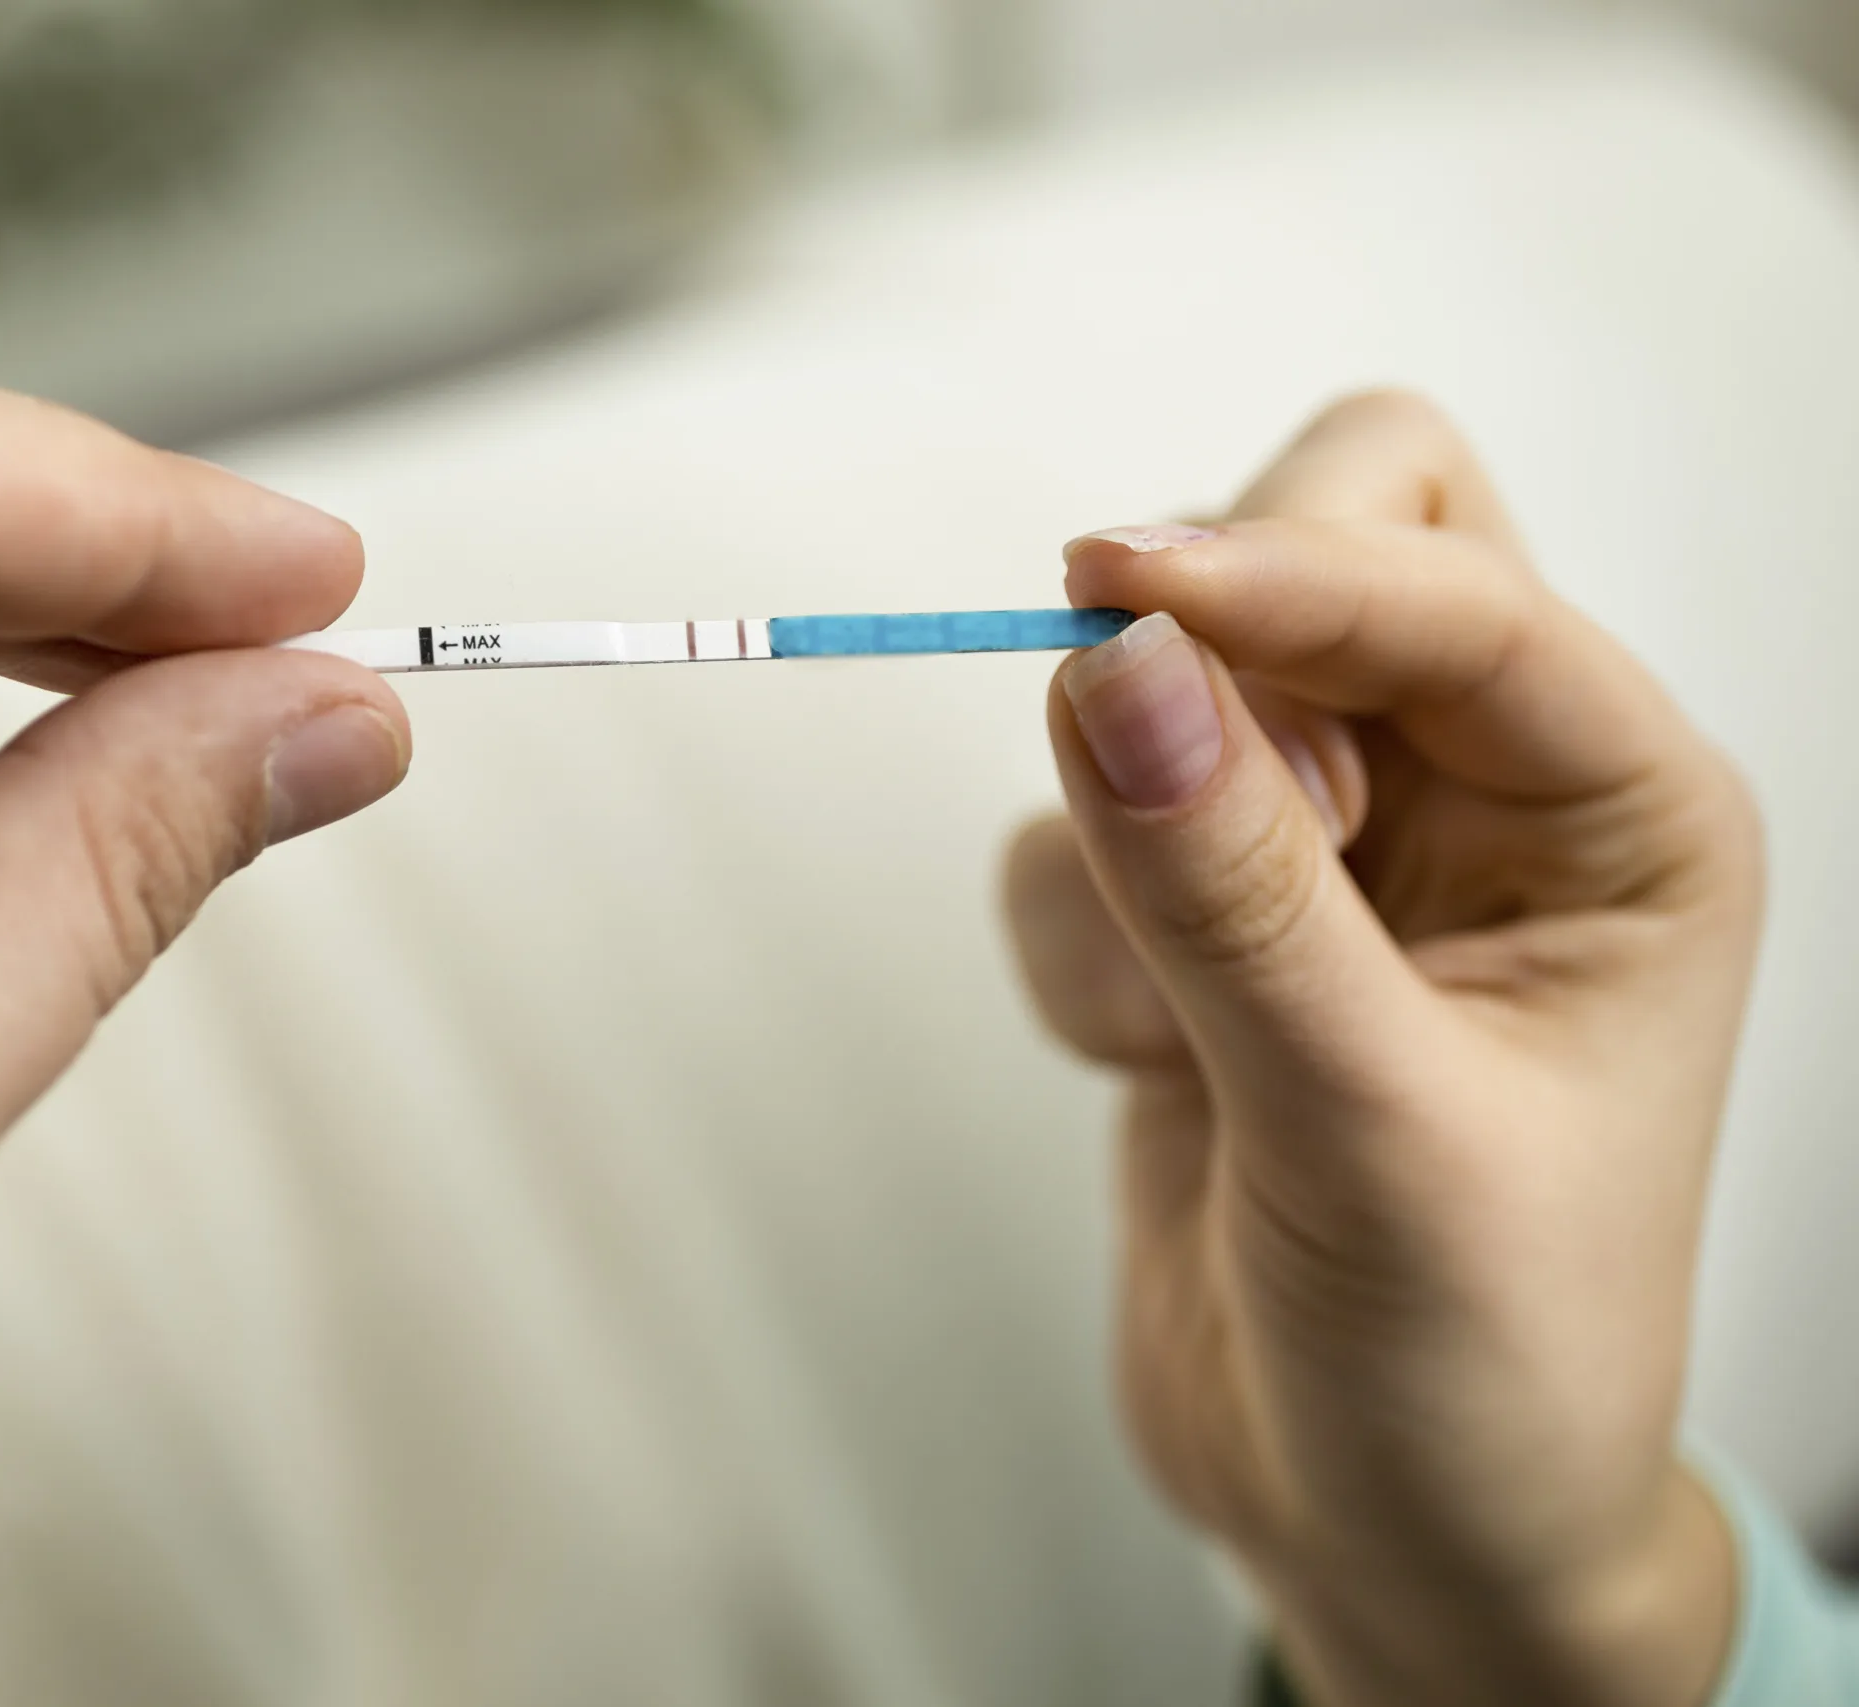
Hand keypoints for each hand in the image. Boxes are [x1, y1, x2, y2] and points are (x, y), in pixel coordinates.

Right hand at [1006, 393, 1761, 1704]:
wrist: (1388, 1528)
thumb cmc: (1475, 1364)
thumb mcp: (1374, 1132)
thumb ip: (1235, 898)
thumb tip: (1106, 667)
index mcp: (1617, 813)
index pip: (1453, 589)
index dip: (1287, 570)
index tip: (1109, 592)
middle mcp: (1483, 796)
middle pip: (1335, 533)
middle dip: (1224, 639)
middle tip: (1187, 808)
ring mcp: (1332, 852)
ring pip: (1171, 681)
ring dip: (1129, 845)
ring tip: (1189, 1027)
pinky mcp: (1198, 921)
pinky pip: (1072, 830)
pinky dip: (1071, 944)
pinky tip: (1148, 1067)